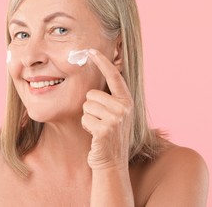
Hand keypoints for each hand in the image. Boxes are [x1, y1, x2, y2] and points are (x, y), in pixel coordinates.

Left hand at [82, 49, 133, 170]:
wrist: (111, 162)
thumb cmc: (109, 135)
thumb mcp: (115, 114)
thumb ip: (110, 97)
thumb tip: (99, 77)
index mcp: (127, 101)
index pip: (114, 76)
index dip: (102, 62)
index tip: (91, 50)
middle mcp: (124, 107)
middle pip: (91, 94)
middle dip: (90, 107)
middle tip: (100, 121)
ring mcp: (116, 119)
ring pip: (86, 106)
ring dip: (88, 117)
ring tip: (98, 128)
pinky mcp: (105, 129)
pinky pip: (84, 119)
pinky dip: (86, 127)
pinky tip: (95, 136)